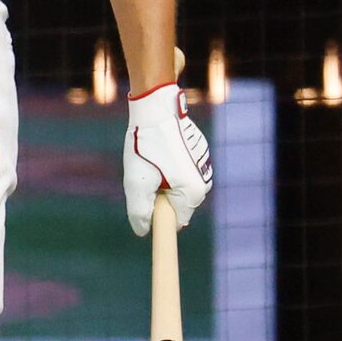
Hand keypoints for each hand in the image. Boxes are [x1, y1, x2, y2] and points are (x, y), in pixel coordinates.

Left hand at [125, 80, 211, 233]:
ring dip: (162, 180)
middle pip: (176, 203)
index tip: (145, 210)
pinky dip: (167, 165)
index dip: (158, 219)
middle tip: (144, 176)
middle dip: (158, 196)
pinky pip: (180, 169)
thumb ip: (139, 211)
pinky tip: (158, 150)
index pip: (176, 221)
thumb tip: (143, 231)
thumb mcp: (136, 183)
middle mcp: (205, 181)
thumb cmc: (146, 146)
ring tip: (150, 160)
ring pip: (177, 186)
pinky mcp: (198, 152)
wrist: (157, 109)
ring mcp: (203, 165)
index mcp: (193, 193)